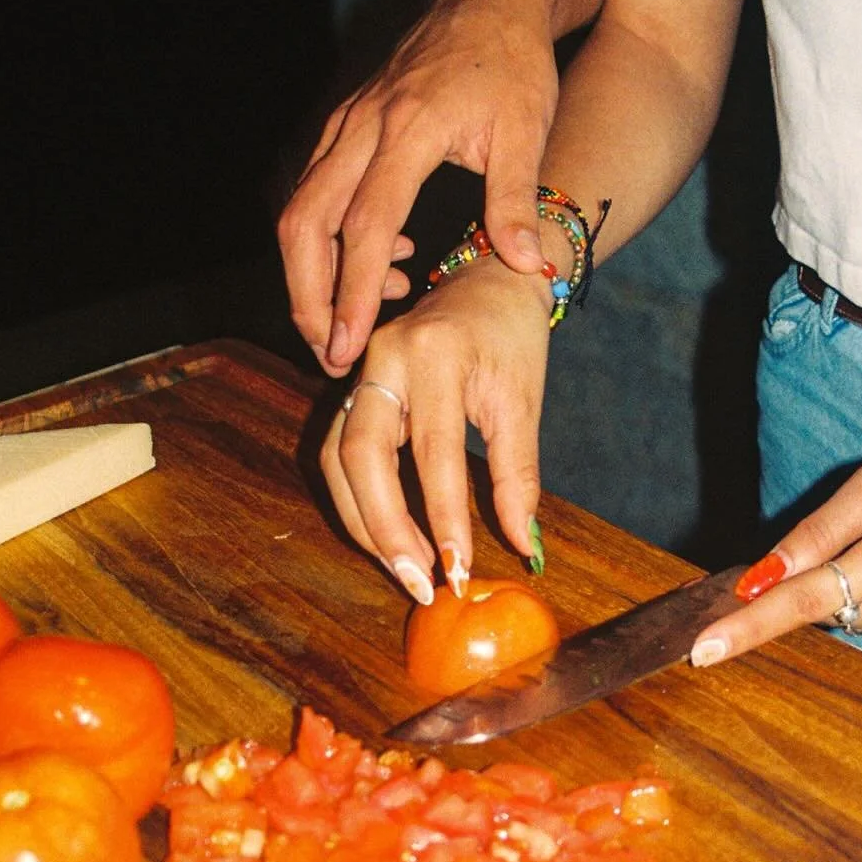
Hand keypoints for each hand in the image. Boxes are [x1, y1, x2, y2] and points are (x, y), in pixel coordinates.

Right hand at [278, 0, 560, 377]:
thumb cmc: (514, 60)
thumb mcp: (528, 129)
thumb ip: (518, 201)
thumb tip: (527, 268)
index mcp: (407, 130)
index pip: (365, 227)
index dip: (352, 292)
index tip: (348, 344)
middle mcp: (362, 126)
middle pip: (306, 224)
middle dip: (309, 296)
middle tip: (330, 352)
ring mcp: (346, 122)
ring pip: (300, 210)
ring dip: (313, 274)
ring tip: (353, 322)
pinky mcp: (345, 124)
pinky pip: (315, 191)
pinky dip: (330, 239)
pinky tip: (384, 262)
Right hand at [320, 259, 552, 603]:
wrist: (489, 279)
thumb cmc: (512, 337)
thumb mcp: (523, 401)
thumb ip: (517, 474)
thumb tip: (522, 544)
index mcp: (435, 356)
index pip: (433, 452)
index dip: (443, 517)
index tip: (459, 570)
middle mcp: (384, 359)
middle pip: (360, 457)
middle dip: (384, 529)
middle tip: (419, 582)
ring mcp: (360, 371)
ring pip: (337, 459)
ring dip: (364, 522)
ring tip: (405, 568)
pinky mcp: (351, 386)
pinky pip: (339, 451)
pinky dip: (359, 500)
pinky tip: (388, 535)